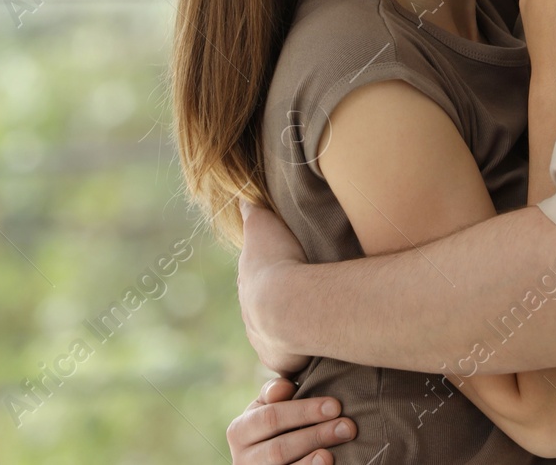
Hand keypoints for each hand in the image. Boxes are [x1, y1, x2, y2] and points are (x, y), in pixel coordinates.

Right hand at [227, 377, 356, 464]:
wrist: (269, 457)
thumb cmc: (276, 425)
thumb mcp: (269, 406)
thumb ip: (276, 392)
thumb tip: (284, 387)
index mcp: (239, 430)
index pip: (271, 418)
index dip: (303, 411)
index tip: (335, 406)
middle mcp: (242, 458)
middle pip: (279, 448)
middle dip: (315, 436)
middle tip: (347, 427)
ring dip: (312, 462)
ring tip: (333, 454)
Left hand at [237, 199, 314, 376]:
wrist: (286, 305)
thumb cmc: (277, 262)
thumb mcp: (262, 225)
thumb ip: (252, 212)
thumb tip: (241, 198)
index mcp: (248, 282)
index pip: (254, 278)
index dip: (267, 272)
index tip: (281, 269)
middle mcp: (249, 313)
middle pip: (262, 307)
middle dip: (277, 303)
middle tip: (299, 296)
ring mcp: (263, 338)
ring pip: (274, 332)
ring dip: (288, 327)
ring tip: (310, 322)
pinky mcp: (279, 357)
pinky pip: (289, 354)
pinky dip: (299, 350)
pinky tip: (313, 346)